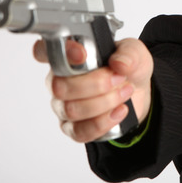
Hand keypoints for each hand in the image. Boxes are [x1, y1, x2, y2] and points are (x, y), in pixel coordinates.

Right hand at [33, 38, 152, 142]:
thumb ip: (128, 54)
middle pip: (60, 87)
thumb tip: (119, 64)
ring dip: (105, 102)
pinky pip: (80, 131)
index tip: (82, 54)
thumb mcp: (135, 52)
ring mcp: (63, 106)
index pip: (43, 51)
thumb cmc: (128, 68)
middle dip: (96, 84)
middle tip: (119, 78)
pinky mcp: (73, 128)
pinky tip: (120, 111)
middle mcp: (59, 81)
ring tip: (125, 92)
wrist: (138, 92)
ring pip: (72, 110)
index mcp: (67, 57)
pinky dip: (104, 122)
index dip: (58, 54)